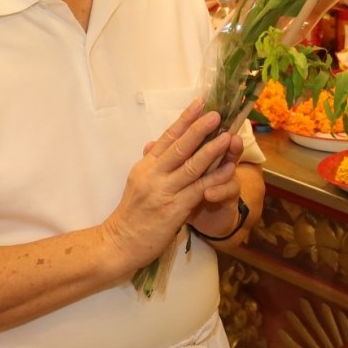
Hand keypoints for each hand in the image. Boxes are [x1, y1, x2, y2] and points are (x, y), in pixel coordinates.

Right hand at [101, 101, 236, 271]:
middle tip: (216, 113)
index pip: (167, 138)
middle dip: (199, 128)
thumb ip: (150, 164)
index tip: (199, 103)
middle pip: (179, 146)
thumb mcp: (137, 183)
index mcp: (145, 166)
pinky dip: (215, 178)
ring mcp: (164, 191)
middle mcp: (154, 175)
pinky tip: (228, 169)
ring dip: (211, 150)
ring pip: (191, 165)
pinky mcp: (174, 209)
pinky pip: (198, 189)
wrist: (118, 244)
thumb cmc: (131, 215)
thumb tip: (154, 143)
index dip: (184, 120)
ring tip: (228, 136)